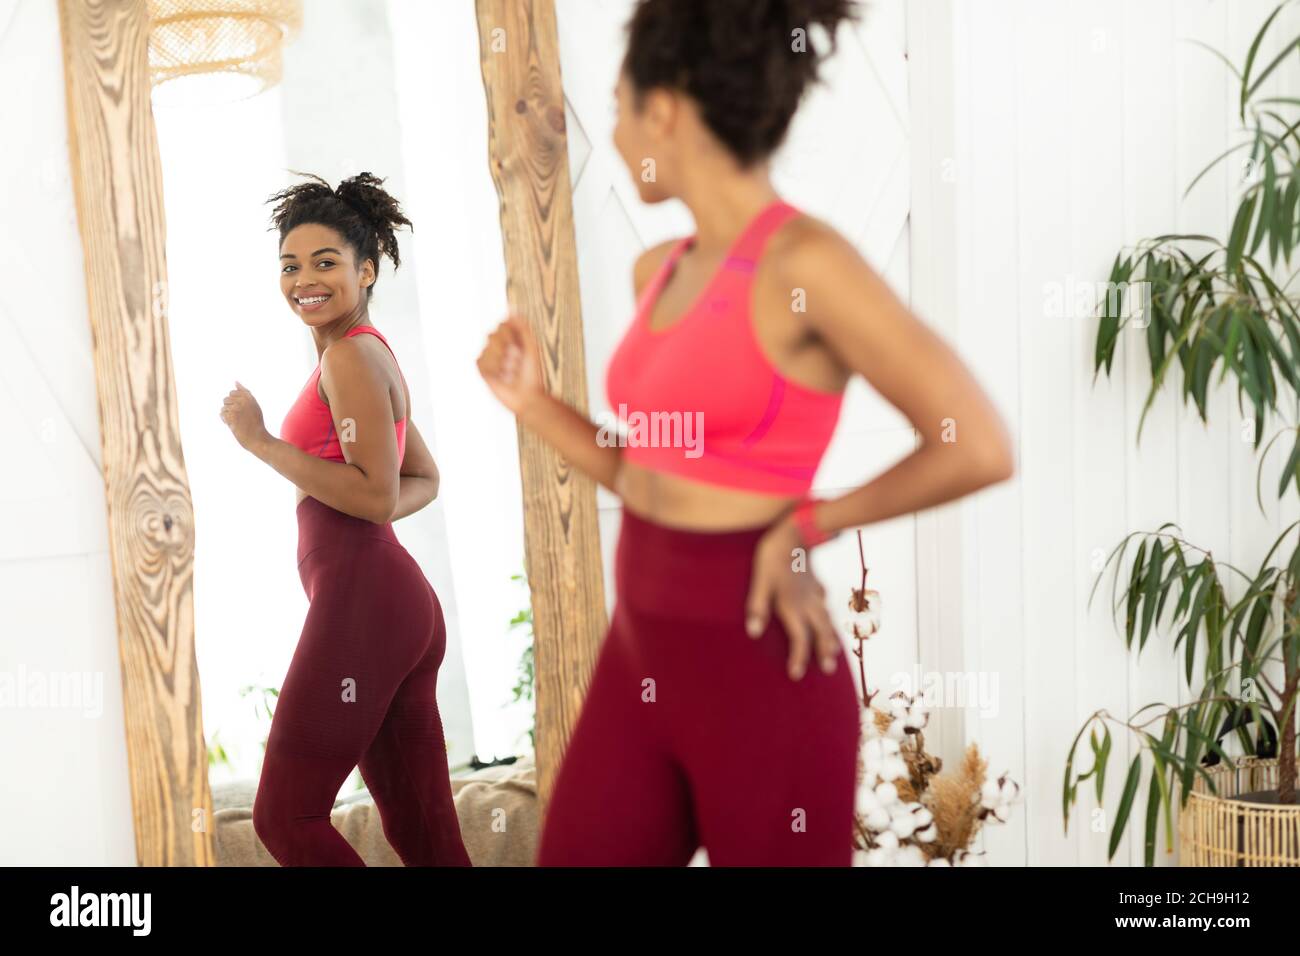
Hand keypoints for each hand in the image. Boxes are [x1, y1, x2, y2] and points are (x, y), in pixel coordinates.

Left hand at [219, 381, 268, 453]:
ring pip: (223, 408)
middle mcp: (243, 401)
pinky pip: (222, 414)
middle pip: (226, 399)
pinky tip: (234, 425)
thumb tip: (236, 381)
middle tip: (239, 417)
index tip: (241, 410)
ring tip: (237, 422)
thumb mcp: (254, 405)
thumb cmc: (256, 423)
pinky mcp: (232, 416)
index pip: (233, 392)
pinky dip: (226, 421)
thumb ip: (245, 392)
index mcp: (249, 397)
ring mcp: (237, 408)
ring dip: (228, 416)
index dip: (234, 402)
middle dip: (230, 408)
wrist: (258, 438)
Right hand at [477, 313, 545, 416]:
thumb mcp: (531, 347)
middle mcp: (500, 347)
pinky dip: (492, 369)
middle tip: (517, 363)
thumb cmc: (532, 374)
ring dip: (501, 361)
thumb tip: (511, 310)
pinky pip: (481, 360)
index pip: (502, 325)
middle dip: (507, 349)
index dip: (511, 335)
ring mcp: (490, 358)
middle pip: (493, 334)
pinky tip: (500, 377)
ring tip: (510, 372)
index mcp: (512, 339)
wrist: (527, 396)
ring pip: (487, 348)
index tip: (521, 348)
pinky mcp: (483, 370)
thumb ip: (522, 327)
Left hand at [744, 517, 840, 679]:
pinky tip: (825, 607)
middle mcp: (807, 602)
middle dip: (823, 652)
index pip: (799, 638)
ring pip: (826, 617)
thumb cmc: (774, 555)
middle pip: (819, 632)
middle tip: (828, 670)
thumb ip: (757, 606)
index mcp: (793, 606)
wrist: (796, 530)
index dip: (798, 658)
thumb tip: (754, 633)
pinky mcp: (814, 579)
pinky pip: (823, 600)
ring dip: (830, 635)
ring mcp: (813, 591)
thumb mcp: (760, 580)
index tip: (796, 675)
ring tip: (834, 649)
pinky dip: (826, 609)